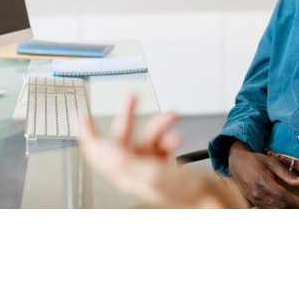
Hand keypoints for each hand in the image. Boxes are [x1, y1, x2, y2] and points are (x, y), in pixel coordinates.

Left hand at [79, 96, 246, 207]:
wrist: (217, 203)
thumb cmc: (189, 195)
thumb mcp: (154, 174)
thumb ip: (125, 160)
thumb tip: (98, 146)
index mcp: (126, 176)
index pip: (98, 155)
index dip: (88, 134)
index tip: (81, 114)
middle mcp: (134, 172)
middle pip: (121, 141)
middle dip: (128, 117)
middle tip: (133, 96)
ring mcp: (148, 169)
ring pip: (146, 138)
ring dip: (159, 125)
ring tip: (173, 115)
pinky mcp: (163, 166)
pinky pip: (161, 143)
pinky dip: (169, 136)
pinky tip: (177, 136)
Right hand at [228, 141, 298, 207]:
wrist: (237, 163)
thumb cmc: (255, 161)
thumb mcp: (272, 162)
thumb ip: (287, 174)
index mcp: (263, 180)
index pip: (283, 195)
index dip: (296, 202)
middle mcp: (258, 193)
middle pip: (280, 206)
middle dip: (295, 209)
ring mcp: (254, 200)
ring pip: (274, 211)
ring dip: (287, 212)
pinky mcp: (253, 203)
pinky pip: (268, 212)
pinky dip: (278, 212)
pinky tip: (287, 210)